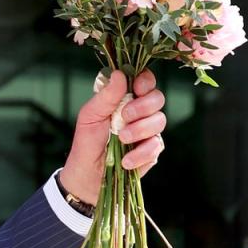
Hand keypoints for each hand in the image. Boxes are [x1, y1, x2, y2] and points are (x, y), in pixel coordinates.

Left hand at [59, 69, 165, 203]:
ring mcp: (148, 131)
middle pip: (158, 98)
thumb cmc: (87, 141)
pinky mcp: (152, 151)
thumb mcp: (90, 116)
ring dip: (140, 130)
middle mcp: (140, 112)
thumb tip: (119, 73)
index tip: (137, 88)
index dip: (145, 81)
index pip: (145, 81)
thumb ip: (106, 96)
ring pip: (160, 121)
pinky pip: (157, 146)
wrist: (87, 174)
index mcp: (125, 99)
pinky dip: (140, 153)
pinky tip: (125, 160)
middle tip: (124, 117)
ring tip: (122, 139)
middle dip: (142, 107)